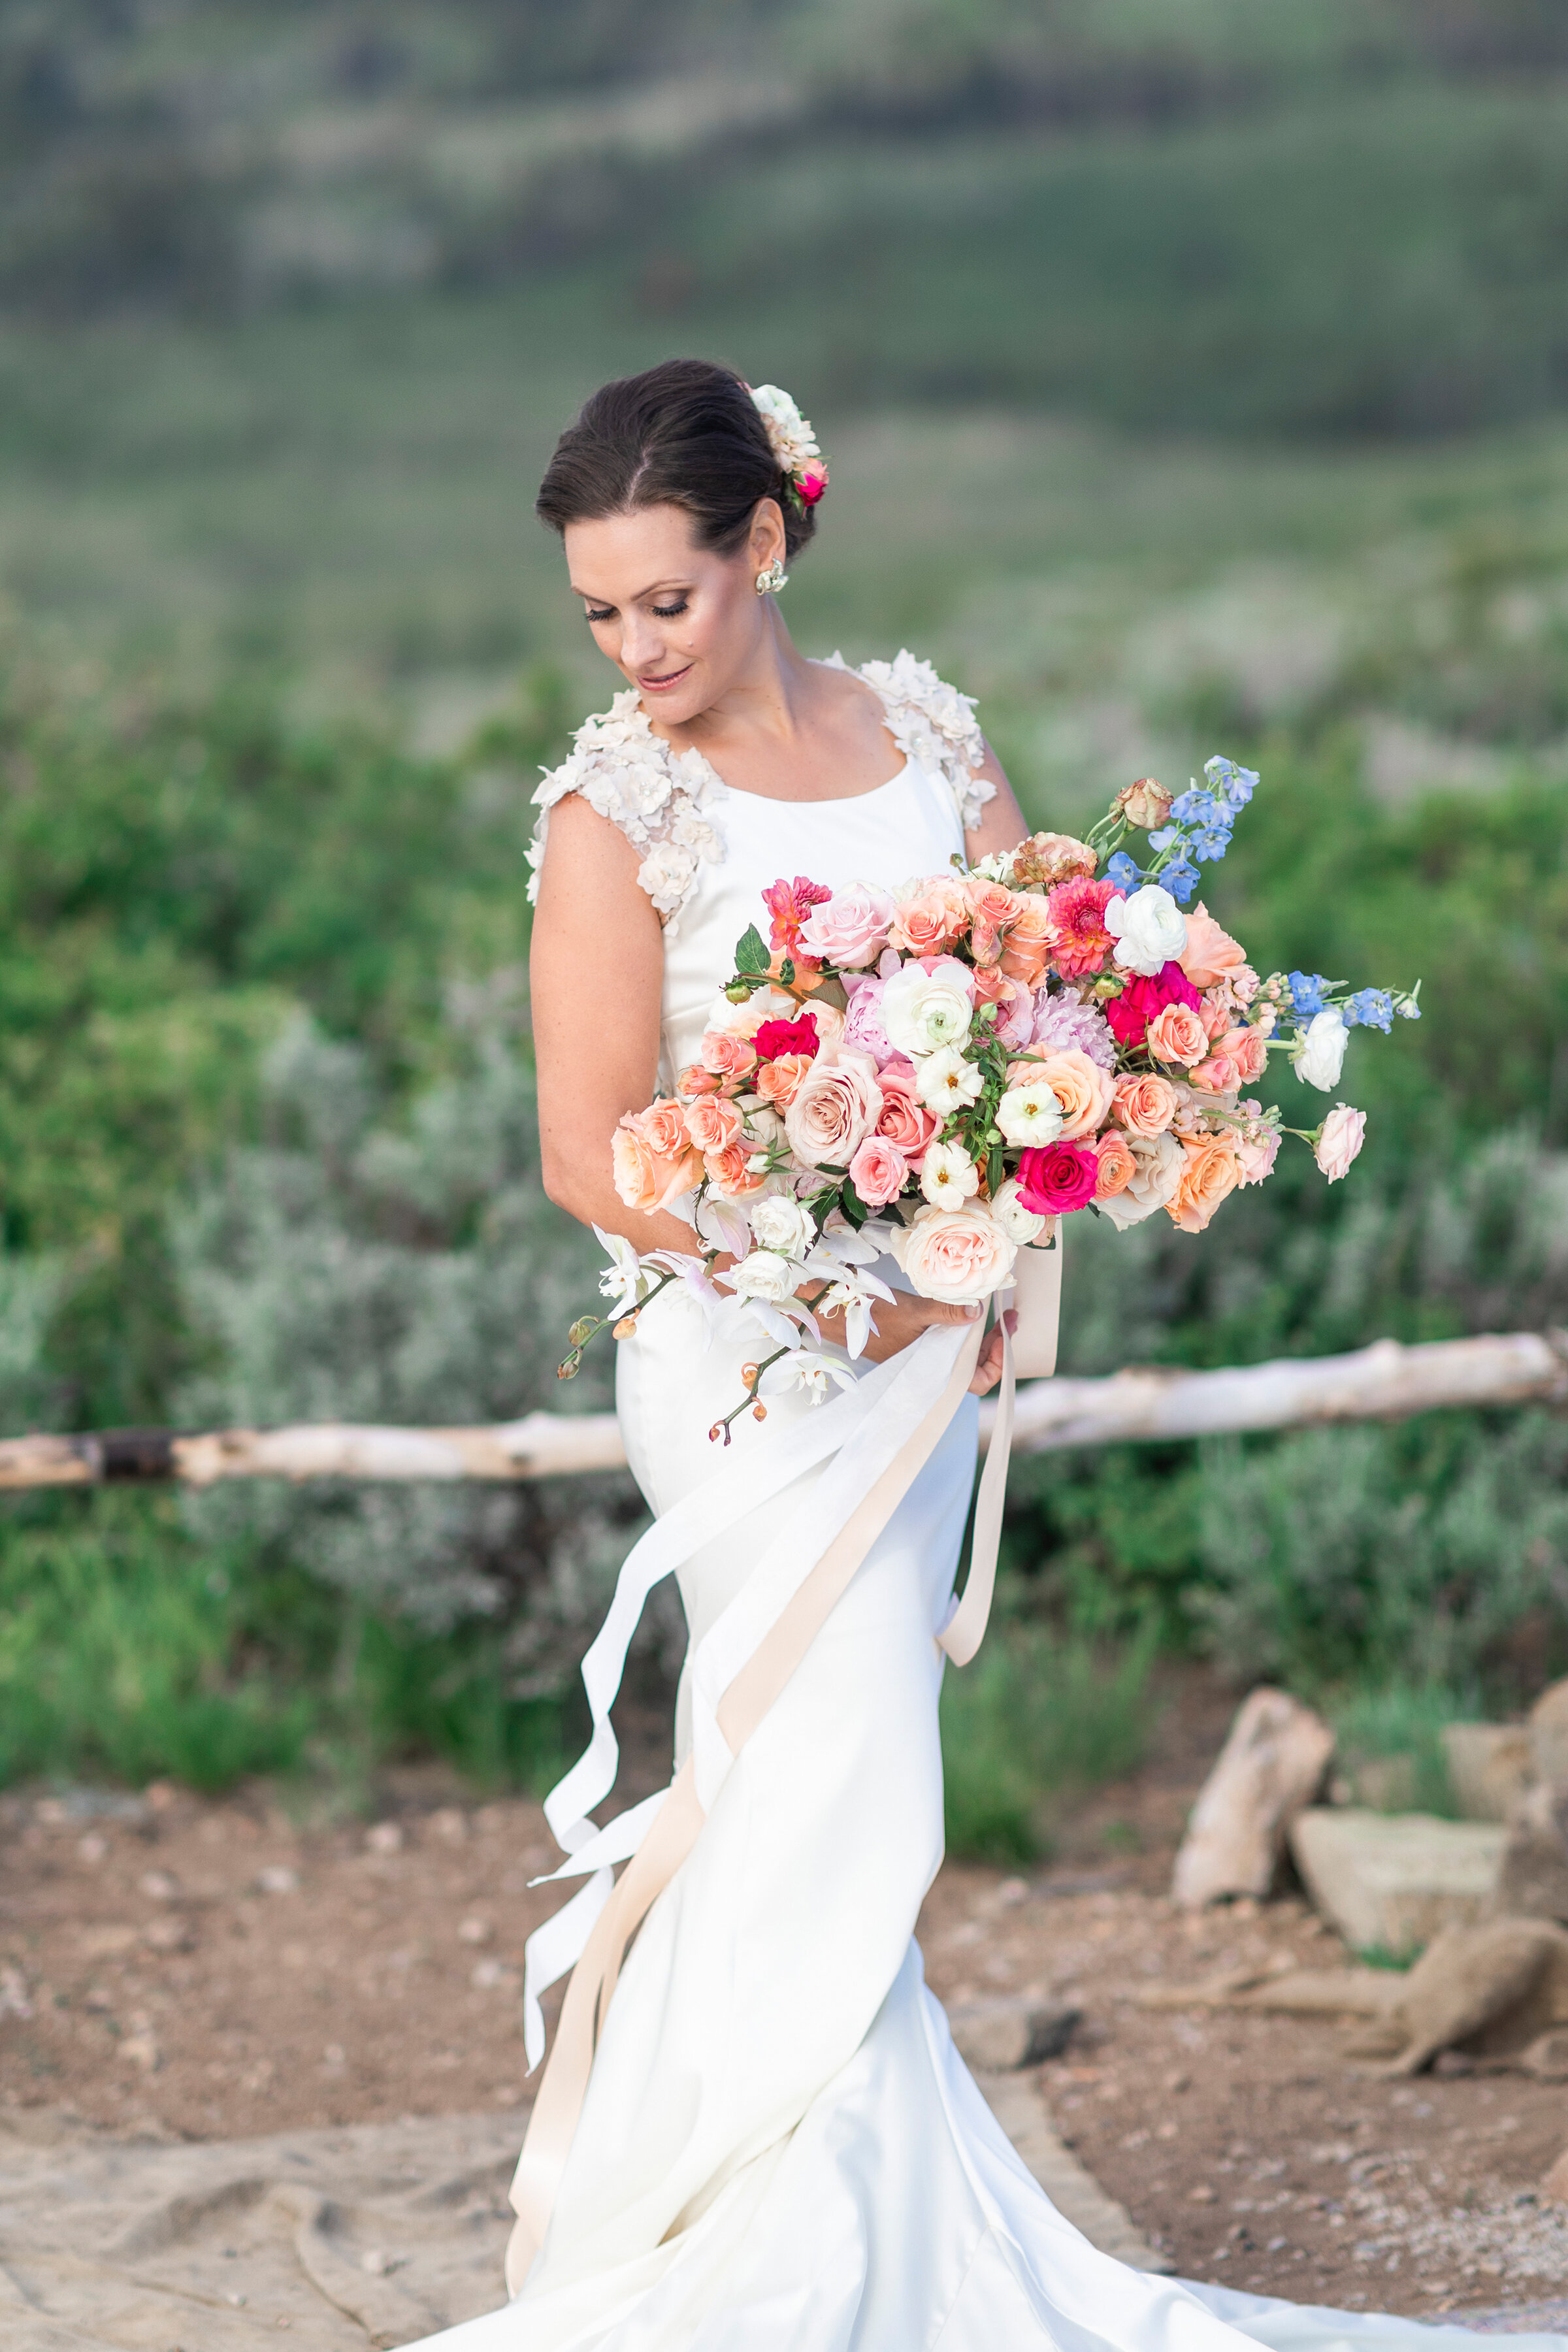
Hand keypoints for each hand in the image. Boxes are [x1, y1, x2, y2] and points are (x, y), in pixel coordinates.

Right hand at [809, 1294, 1016, 1394]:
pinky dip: (967, 1330)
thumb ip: (947, 1312)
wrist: (839, 1313)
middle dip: (997, 1344)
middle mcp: (935, 1368)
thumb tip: (977, 1310)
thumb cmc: (873, 1317)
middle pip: (978, 1366)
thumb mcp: (915, 1310)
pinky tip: (972, 1311)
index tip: (1004, 1335)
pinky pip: (953, 1344)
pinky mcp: (922, 1345)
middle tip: (1009, 1317)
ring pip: (967, 1355)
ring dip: (984, 1337)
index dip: (998, 1362)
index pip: (979, 1382)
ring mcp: (929, 1357)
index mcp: (935, 1370)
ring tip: (997, 1312)